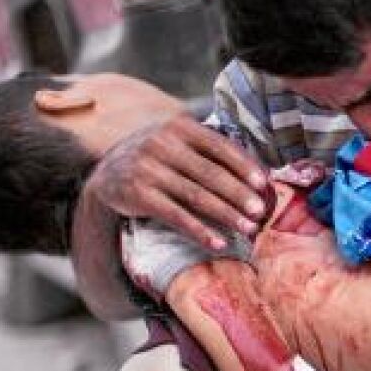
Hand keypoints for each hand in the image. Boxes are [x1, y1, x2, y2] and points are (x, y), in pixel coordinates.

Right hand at [88, 113, 269, 248]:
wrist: (106, 172)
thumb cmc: (158, 157)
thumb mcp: (178, 142)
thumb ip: (210, 151)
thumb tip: (260, 175)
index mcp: (179, 127)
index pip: (219, 146)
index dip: (244, 166)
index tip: (264, 184)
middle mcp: (162, 144)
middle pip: (211, 173)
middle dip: (239, 195)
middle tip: (260, 212)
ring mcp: (148, 169)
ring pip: (196, 196)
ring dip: (226, 215)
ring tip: (248, 229)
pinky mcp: (139, 195)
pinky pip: (176, 216)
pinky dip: (200, 231)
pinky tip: (219, 243)